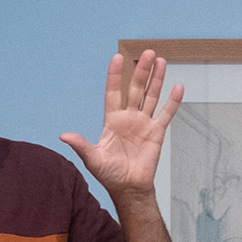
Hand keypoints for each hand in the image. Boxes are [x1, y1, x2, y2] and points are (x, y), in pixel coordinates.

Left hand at [60, 49, 183, 195]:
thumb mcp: (93, 159)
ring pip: (152, 96)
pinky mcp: (157, 133)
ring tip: (161, 61)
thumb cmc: (109, 174)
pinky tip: (177, 87)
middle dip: (142, 71)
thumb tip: (63, 136)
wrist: (128, 188)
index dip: (115, 75)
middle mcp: (129, 118)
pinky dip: (172, 102)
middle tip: (148, 53)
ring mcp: (144, 124)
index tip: (118, 57)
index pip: (113, 92)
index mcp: (112, 120)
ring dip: (157, 79)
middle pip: (136, 89)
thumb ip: (81, 145)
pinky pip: (166, 114)